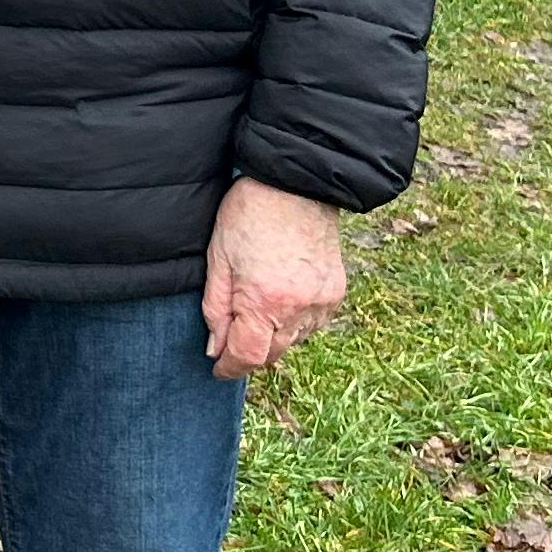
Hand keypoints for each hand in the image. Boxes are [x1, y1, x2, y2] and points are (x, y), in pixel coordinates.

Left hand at [200, 179, 343, 379]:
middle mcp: (298, 308)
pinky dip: (295, 321)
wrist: (294, 183)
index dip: (229, 368)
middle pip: (272, 354)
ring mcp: (321, 301)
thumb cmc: (248, 214)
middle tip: (232, 337)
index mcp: (264, 301)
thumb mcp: (218, 259)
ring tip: (258, 308)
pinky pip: (313, 323)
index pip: (248, 357)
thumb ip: (216, 309)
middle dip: (250, 352)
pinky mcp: (336, 292)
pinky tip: (282, 299)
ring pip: (294, 340)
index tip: (218, 368)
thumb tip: (216, 349)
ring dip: (274, 336)